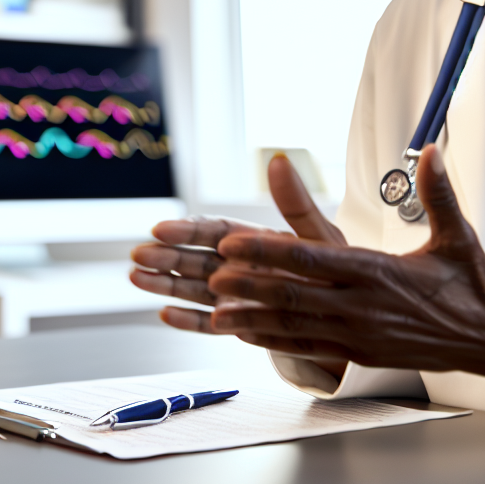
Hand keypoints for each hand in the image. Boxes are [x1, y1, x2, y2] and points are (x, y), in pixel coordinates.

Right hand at [131, 153, 348, 377]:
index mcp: (253, 241)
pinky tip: (164, 315)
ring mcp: (235, 295)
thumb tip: (278, 159)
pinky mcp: (238, 323)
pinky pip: (209, 323)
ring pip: (193, 288)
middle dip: (165, 256)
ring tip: (136, 278)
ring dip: (164, 284)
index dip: (186, 230)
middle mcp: (239, 266)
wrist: (348, 313)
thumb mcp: (318, 235)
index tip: (161, 229)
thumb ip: (295, 202)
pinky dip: (188, 321)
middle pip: (195, 259)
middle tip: (139, 256)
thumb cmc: (335, 271)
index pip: (214, 231)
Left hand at [209, 145, 484, 401]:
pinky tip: (248, 335)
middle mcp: (364, 305)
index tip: (234, 244)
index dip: (269, 253)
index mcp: (380, 272)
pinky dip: (274, 341)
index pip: (313, 260)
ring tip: (215, 311)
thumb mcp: (458, 235)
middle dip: (248, 285)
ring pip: (294, 325)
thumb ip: (439, 192)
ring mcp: (358, 334)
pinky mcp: (358, 353)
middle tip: (210, 275)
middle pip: (294, 294)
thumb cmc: (471, 286)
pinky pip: (307, 347)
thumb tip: (432, 150)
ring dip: (252, 317)